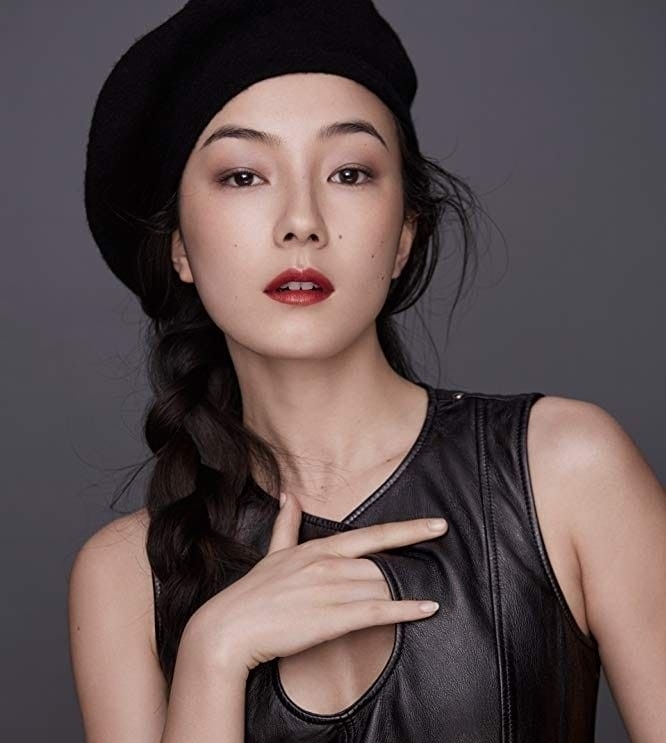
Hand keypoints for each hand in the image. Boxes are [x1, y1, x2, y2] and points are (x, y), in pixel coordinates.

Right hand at [193, 492, 447, 672]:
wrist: (228, 629)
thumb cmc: (253, 593)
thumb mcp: (273, 553)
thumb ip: (286, 524)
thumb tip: (289, 494)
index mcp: (319, 549)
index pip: (373, 534)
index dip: (408, 529)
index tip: (437, 525)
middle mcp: (328, 565)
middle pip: (382, 563)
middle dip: (410, 566)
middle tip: (443, 562)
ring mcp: (330, 591)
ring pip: (382, 585)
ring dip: (407, 589)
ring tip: (436, 590)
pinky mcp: (330, 619)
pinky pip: (376, 612)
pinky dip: (405, 609)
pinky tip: (427, 608)